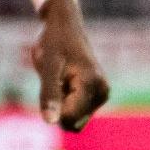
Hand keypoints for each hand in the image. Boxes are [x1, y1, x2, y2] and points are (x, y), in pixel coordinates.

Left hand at [31, 0, 112, 131]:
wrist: (65, 26)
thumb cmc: (54, 43)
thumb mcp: (47, 67)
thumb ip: (49, 94)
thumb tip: (50, 122)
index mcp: (92, 85)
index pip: (69, 119)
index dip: (53, 107)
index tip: (53, 82)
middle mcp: (102, 92)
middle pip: (73, 123)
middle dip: (59, 108)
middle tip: (56, 81)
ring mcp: (102, 94)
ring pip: (75, 120)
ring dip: (62, 105)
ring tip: (61, 80)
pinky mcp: (98, 95)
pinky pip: (77, 113)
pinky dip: (67, 102)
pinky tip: (66, 81)